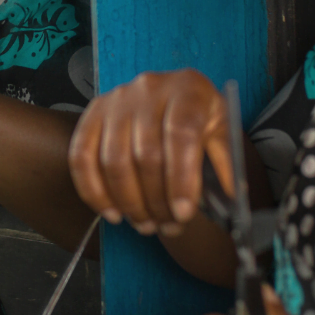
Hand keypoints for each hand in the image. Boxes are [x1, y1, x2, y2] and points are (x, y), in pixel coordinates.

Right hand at [67, 69, 232, 235]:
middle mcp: (148, 87)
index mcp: (187, 88)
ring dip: (129, 203)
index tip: (184, 214)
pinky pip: (82, 157)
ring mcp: (116, 100)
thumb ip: (227, 164)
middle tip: (169, 227)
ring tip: (146, 224)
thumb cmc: (199, 118)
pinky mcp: (92, 113)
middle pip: (145, 154)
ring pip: (114, 160)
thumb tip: (232, 201)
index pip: (180, 134)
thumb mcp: (222, 132)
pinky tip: (113, 213)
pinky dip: (94, 192)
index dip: (181, 178)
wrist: (173, 96)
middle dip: (157, 200)